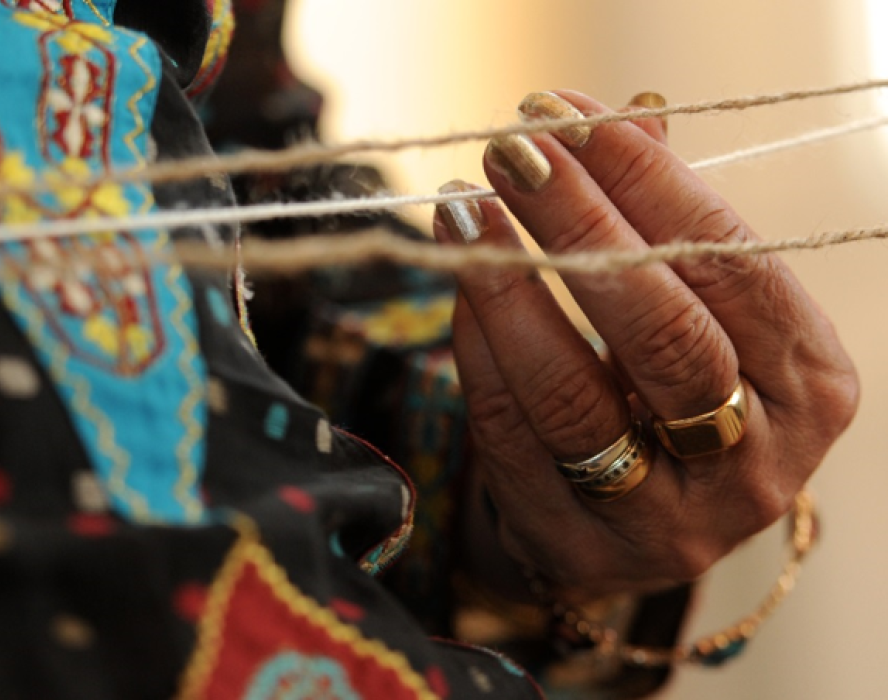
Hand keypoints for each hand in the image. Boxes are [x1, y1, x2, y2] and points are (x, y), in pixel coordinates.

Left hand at [434, 90, 857, 596]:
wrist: (641, 519)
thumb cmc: (676, 391)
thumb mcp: (702, 312)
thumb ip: (670, 224)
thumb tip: (616, 120)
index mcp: (809, 385)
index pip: (732, 267)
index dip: (647, 185)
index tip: (571, 118)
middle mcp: (755, 464)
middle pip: (661, 335)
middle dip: (577, 227)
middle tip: (511, 153)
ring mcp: (666, 521)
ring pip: (573, 396)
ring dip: (508, 288)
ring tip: (461, 210)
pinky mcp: (578, 547)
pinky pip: (511, 435)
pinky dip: (477, 350)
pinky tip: (460, 285)